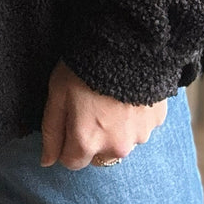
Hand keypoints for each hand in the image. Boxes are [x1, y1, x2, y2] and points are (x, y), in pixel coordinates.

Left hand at [40, 60, 166, 169]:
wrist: (125, 41)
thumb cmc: (85, 65)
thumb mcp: (57, 93)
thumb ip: (51, 131)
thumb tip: (46, 162)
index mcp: (87, 141)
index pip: (72, 162)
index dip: (66, 143)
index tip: (69, 120)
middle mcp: (115, 147)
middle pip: (99, 155)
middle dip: (93, 138)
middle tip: (90, 106)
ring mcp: (139, 135)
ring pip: (122, 141)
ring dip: (116, 128)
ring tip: (110, 96)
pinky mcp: (156, 122)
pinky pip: (141, 126)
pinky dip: (134, 116)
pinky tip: (128, 93)